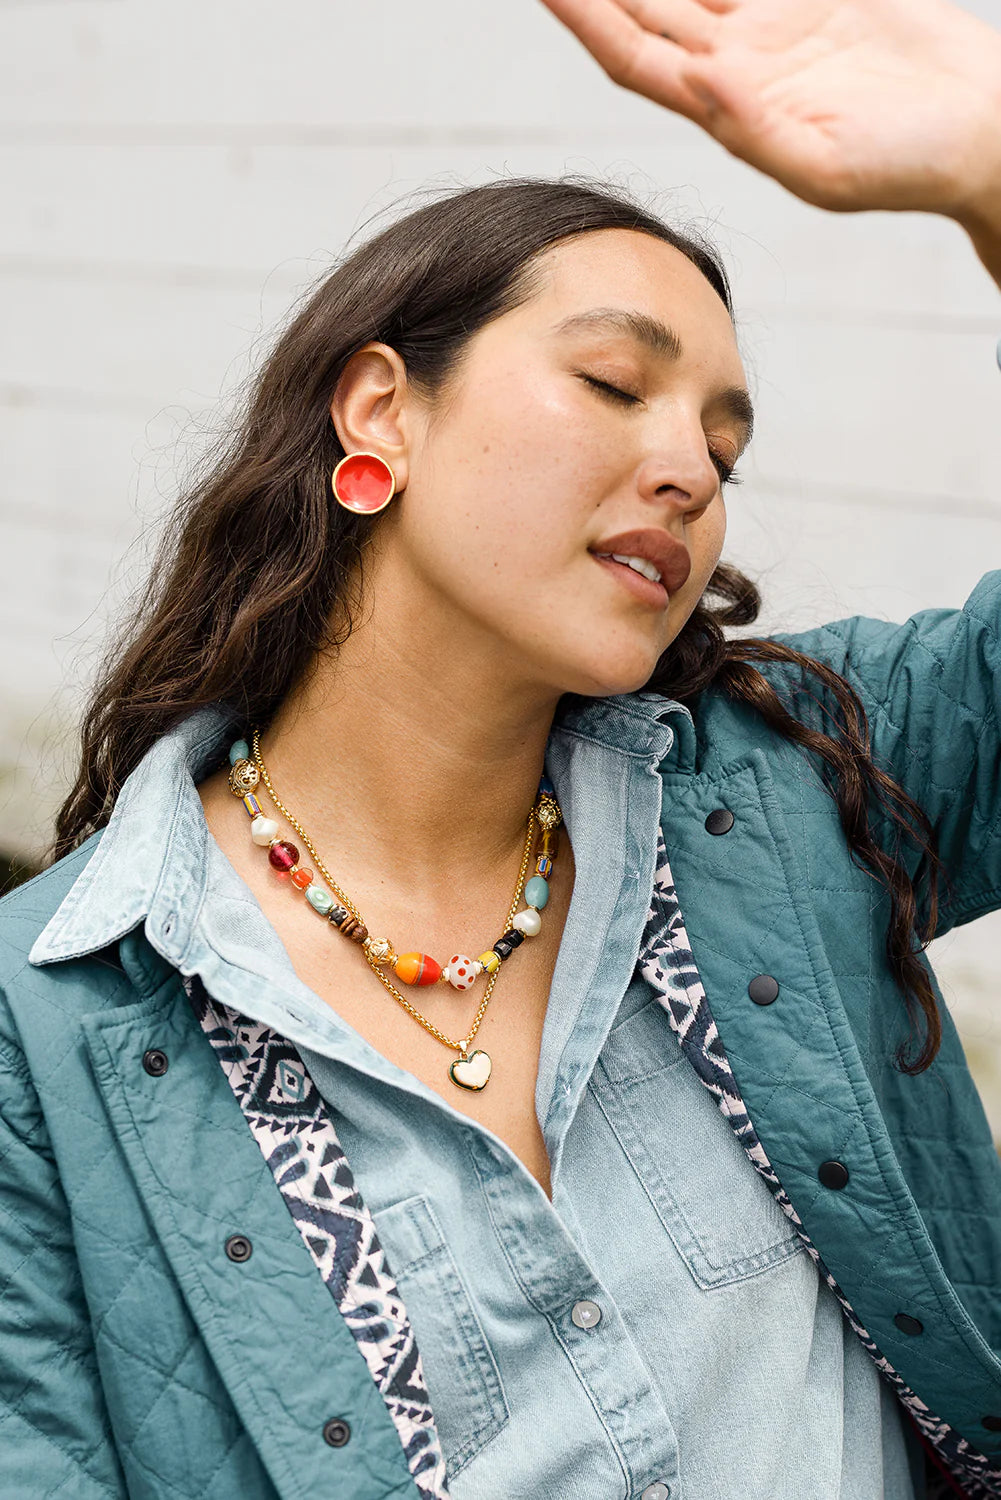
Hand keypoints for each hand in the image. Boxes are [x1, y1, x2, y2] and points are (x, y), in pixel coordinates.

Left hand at [540, 0, 1000, 221]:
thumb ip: (757, 129)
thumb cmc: (914, 166)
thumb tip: (697, 81)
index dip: (585, 20)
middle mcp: (739, 63)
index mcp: (730, 110)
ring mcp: (776, 23)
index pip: (634, 57)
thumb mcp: (827, 166)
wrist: (984, 131)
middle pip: (645, 6)